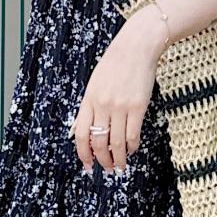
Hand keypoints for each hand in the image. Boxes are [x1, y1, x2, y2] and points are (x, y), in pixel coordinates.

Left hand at [73, 10, 170, 171]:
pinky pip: (132, 135)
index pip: (80, 134)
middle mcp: (102, 105)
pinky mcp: (138, 107)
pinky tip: (132, 149)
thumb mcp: (94, 84)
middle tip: (107, 168)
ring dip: (118, 159)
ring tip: (121, 166)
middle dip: (102, 160)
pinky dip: (132, 146)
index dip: (83, 153)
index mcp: (88, 100)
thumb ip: (88, 107)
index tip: (88, 165)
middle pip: (98, 142)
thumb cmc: (115, 64)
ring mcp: (120, 107)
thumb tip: (78, 131)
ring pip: (116, 143)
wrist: (136, 47)